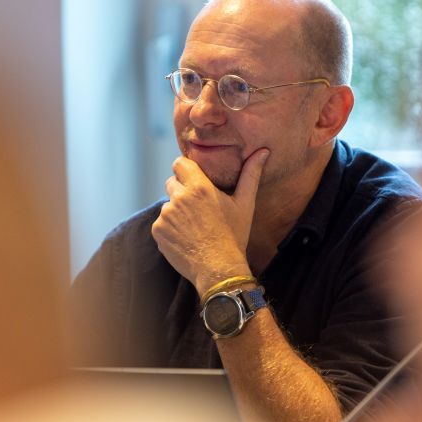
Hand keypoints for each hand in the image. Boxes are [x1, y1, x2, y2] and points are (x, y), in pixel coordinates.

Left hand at [151, 148, 269, 294]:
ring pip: (168, 205)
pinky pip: (161, 223)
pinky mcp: (158, 231)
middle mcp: (179, 198)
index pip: (179, 163)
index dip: (185, 170)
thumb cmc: (234, 236)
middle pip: (172, 183)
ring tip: (194, 227)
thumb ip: (251, 174)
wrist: (219, 270)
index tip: (193, 179)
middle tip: (198, 208)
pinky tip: (185, 238)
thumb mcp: (245, 204)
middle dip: (181, 191)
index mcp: (199, 187)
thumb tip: (263, 152)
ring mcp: (166, 215)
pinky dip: (170, 228)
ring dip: (176, 211)